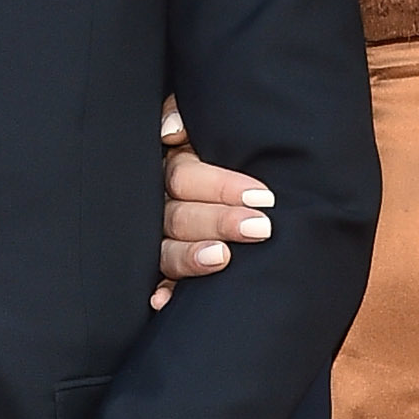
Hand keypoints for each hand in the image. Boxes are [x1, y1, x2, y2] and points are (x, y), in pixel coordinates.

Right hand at [150, 96, 273, 309]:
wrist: (215, 176)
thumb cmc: (211, 147)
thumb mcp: (199, 125)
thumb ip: (184, 116)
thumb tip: (170, 131)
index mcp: (169, 169)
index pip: (185, 178)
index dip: (221, 187)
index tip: (263, 197)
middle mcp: (158, 206)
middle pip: (179, 216)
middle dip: (220, 222)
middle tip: (260, 227)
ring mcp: (155, 240)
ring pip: (166, 252)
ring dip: (192, 257)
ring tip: (223, 258)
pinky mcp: (159, 270)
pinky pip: (156, 283)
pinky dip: (161, 293)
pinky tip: (164, 302)